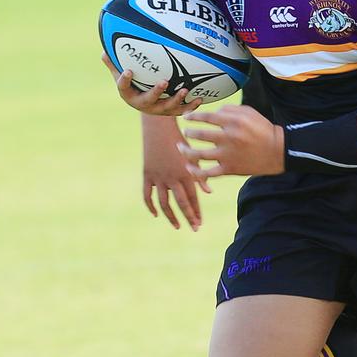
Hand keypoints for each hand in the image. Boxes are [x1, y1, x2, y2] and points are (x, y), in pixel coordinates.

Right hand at [102, 53, 201, 115]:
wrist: (144, 100)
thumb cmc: (132, 83)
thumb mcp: (120, 73)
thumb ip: (113, 63)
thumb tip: (103, 49)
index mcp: (128, 94)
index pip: (123, 87)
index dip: (124, 80)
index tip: (128, 71)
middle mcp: (143, 105)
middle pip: (148, 100)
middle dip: (156, 92)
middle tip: (164, 82)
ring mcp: (158, 110)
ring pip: (167, 108)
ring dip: (177, 100)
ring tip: (184, 90)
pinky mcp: (171, 112)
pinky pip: (182, 110)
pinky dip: (191, 106)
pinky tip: (200, 98)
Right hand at [142, 115, 209, 231]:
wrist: (159, 128)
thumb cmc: (180, 141)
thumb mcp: (193, 156)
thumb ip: (201, 175)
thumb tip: (209, 193)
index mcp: (186, 173)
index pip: (193, 198)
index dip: (196, 212)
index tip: (199, 223)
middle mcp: (172, 177)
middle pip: (181, 203)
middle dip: (188, 217)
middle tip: (193, 228)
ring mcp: (158, 177)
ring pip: (164, 203)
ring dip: (171, 216)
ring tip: (177, 225)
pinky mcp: (147, 175)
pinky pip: (147, 195)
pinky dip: (150, 206)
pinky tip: (156, 214)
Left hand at [180, 105, 284, 178]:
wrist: (277, 151)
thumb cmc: (262, 130)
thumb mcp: (249, 112)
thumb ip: (230, 109)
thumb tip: (212, 112)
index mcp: (233, 122)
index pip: (206, 117)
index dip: (192, 116)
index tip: (186, 117)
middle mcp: (228, 138)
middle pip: (199, 135)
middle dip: (188, 132)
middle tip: (185, 132)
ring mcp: (227, 155)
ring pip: (199, 155)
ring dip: (186, 151)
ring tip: (181, 148)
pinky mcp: (229, 169)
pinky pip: (208, 173)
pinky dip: (196, 172)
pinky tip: (189, 168)